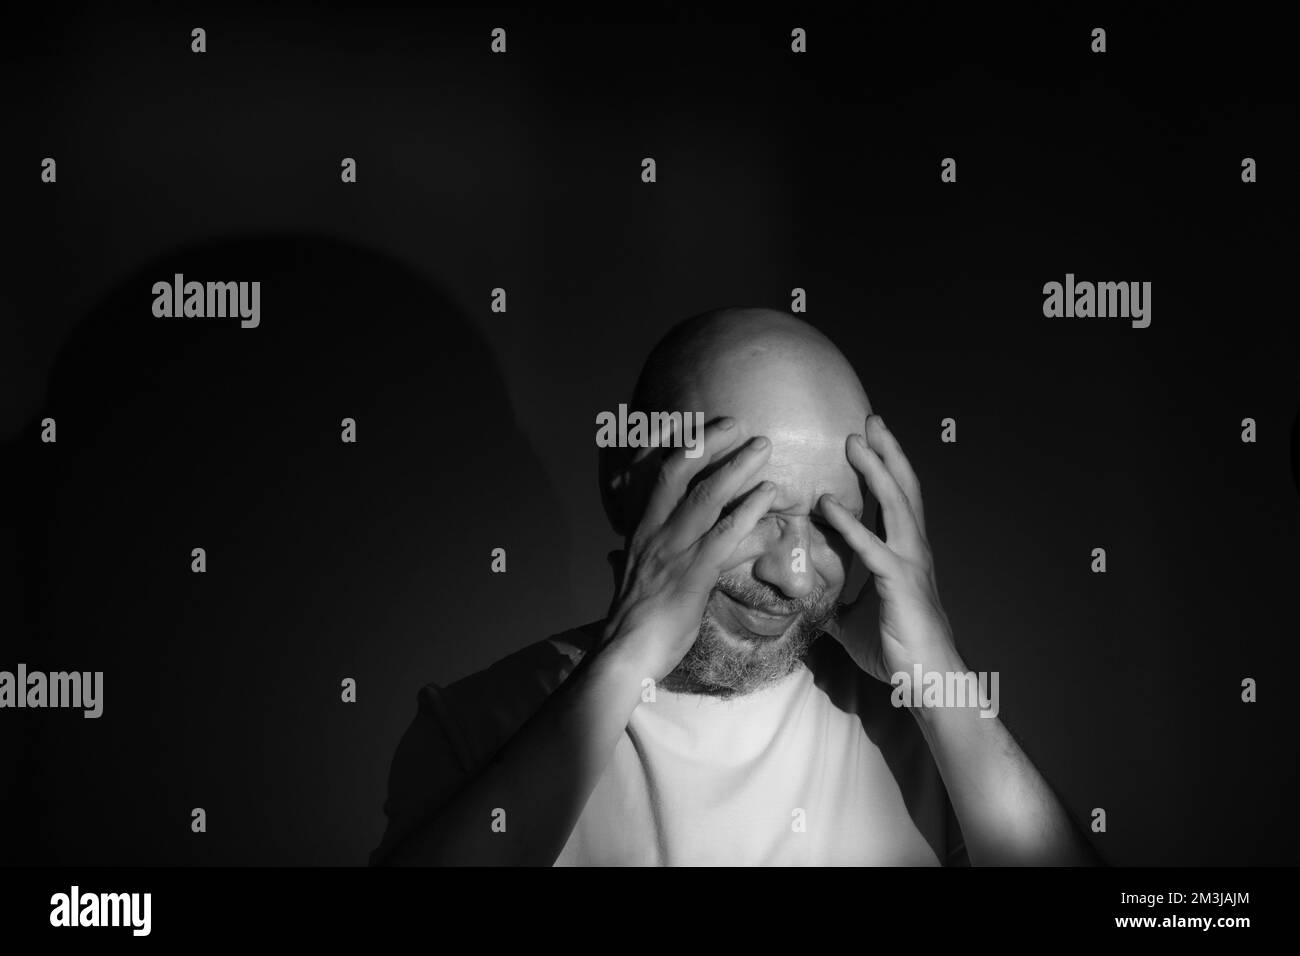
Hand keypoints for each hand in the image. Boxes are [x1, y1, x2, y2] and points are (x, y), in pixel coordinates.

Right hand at [601, 419, 777, 680]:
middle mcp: (653, 534)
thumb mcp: (625, 583)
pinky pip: (724, 537)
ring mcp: (672, 553)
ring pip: (705, 499)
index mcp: (638, 532)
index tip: (698, 425)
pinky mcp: (692, 577)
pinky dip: (749, 513)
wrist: (624, 657)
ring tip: (762, 448)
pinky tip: (769, 499)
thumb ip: (624, 563)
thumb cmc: (630, 624)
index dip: (675, 447)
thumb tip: (614, 556)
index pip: (653, 476)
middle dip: (708, 444)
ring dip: (737, 469)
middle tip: (738, 424)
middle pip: (679, 475)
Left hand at [818, 415, 961, 683]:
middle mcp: (912, 550)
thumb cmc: (896, 649)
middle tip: (868, 419)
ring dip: (875, 470)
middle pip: (902, 488)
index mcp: (903, 553)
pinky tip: (827, 505)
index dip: (883, 468)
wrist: (928, 681)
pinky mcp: (899, 584)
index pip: (895, 500)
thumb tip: (808, 599)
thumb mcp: (853, 621)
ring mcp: (909, 563)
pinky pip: (872, 547)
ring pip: (896, 505)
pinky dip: (849, 524)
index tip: (868, 438)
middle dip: (886, 452)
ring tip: (854, 440)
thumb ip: (834, 602)